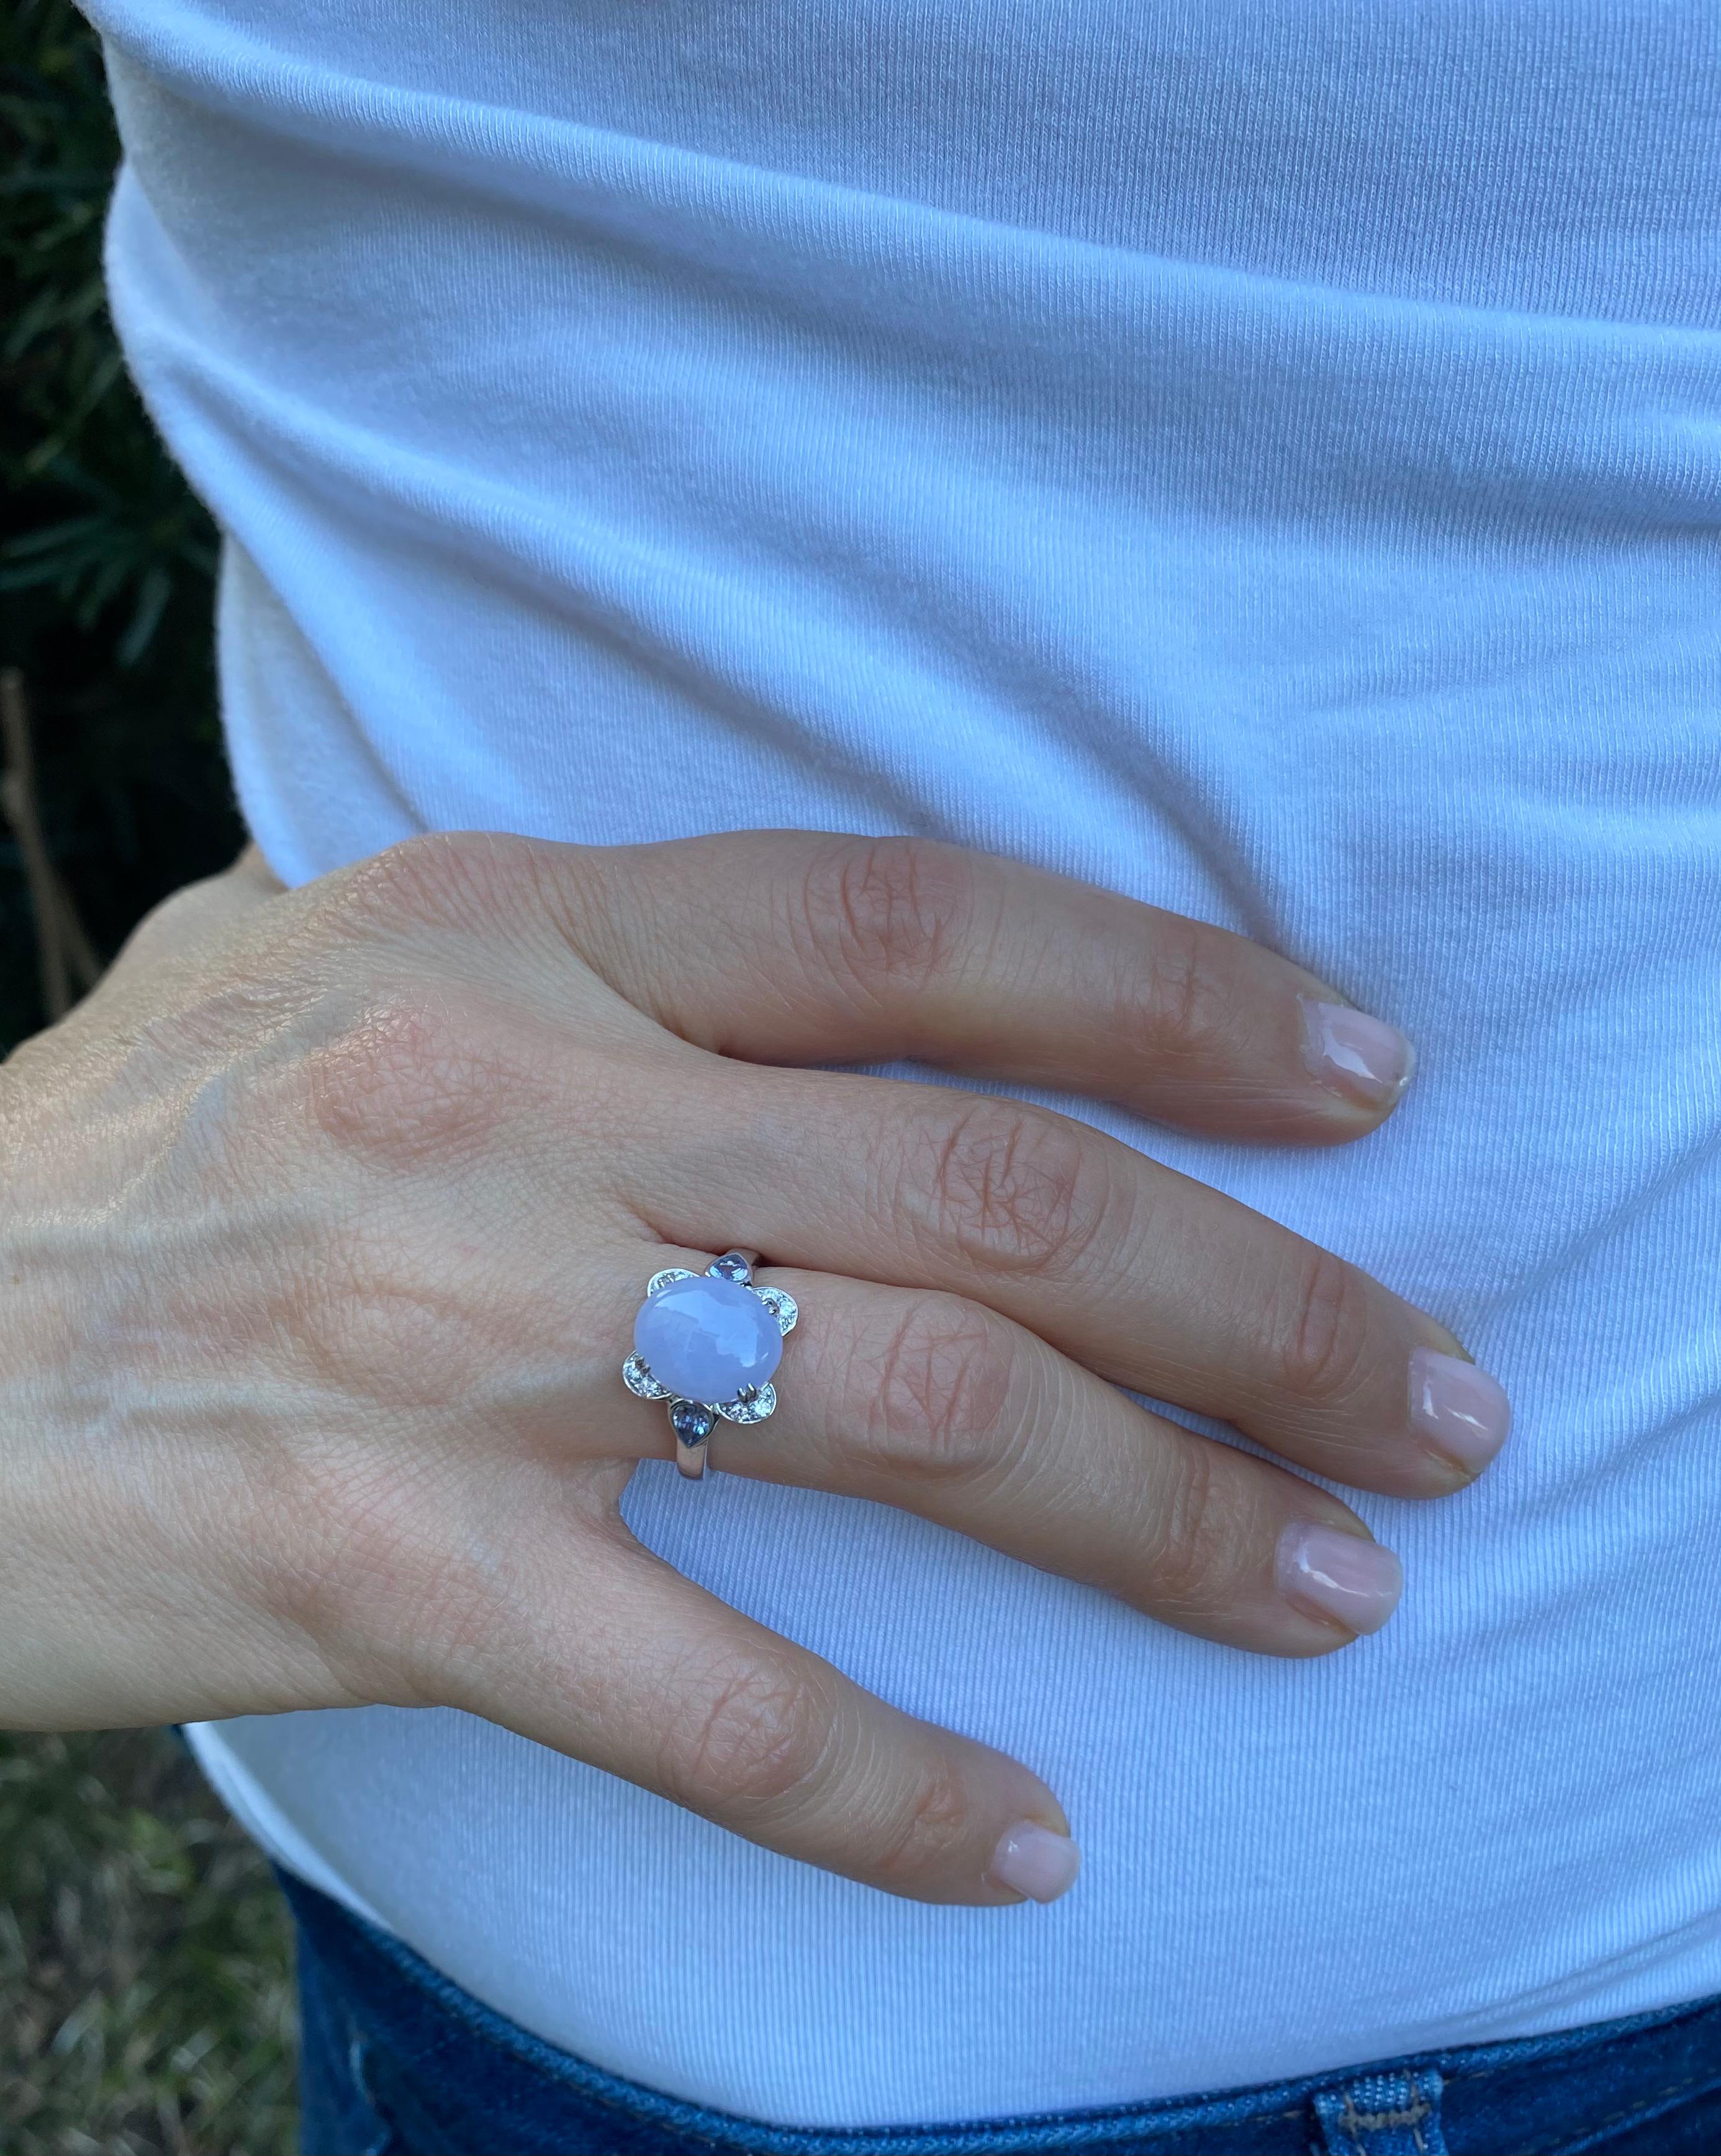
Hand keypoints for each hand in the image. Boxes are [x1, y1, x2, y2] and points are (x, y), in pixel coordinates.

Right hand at [0, 831, 1506, 1903]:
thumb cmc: (93, 1154)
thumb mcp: (286, 958)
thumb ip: (497, 928)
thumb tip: (668, 931)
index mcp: (518, 938)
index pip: (920, 926)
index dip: (1173, 990)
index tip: (1360, 1075)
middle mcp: (520, 1115)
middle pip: (992, 1190)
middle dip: (1263, 1298)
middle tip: (1439, 1395)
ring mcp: (458, 1345)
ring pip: (910, 1417)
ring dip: (1160, 1519)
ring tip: (1332, 1588)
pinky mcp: (382, 1572)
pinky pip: (708, 1699)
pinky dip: (897, 1788)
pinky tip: (1029, 1843)